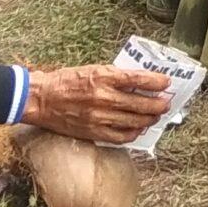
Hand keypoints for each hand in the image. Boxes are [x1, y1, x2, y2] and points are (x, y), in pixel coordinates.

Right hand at [23, 63, 171, 142]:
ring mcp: (99, 117)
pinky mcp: (93, 132)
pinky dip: (132, 134)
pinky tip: (137, 129)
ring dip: (149, 119)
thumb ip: (114, 76)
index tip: (166, 82)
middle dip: (158, 104)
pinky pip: (120, 136)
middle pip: (140, 103)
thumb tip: (138, 82)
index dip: (155, 82)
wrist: (41, 99)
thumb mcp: (92, 70)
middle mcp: (103, 97)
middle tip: (166, 104)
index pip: (137, 79)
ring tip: (155, 116)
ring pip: (133, 121)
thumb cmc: (65, 81)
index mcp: (102, 77)